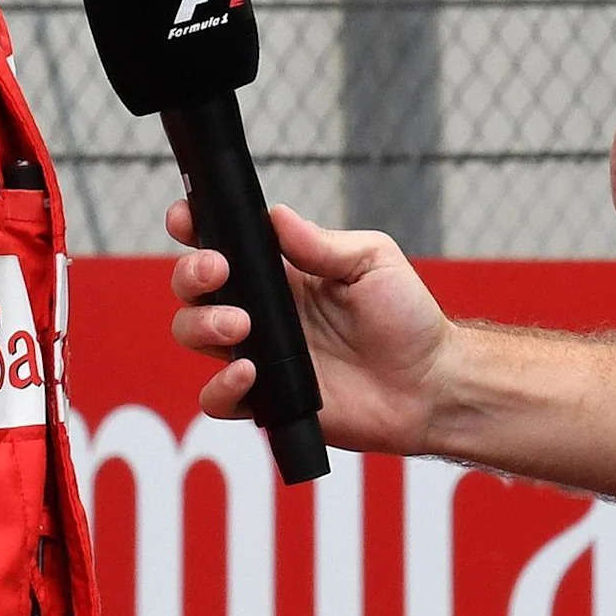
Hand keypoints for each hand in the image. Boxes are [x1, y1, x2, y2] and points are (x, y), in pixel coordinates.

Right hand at [166, 201, 452, 456]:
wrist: (431, 384)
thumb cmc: (408, 319)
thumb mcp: (373, 261)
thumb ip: (321, 243)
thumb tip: (275, 215)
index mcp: (283, 273)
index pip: (224, 244)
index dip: (194, 227)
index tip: (185, 218)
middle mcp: (263, 312)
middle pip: (194, 288)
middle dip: (191, 274)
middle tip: (220, 271)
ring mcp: (260, 356)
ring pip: (194, 335)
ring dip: (202, 324)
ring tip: (241, 326)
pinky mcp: (266, 400)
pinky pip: (217, 398)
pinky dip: (221, 385)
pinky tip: (250, 372)